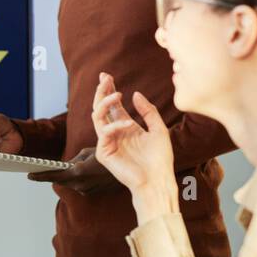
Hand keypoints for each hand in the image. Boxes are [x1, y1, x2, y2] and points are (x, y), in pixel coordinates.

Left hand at [26, 147, 116, 194]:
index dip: (40, 176)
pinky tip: (74, 173)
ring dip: (64, 177)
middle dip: (51, 175)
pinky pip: (79, 186)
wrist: (130, 168)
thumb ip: (73, 160)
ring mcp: (87, 191)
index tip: (29, 175)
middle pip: (60, 181)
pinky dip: (75, 179)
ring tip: (53, 170)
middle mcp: (80, 185)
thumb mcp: (87, 152)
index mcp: (77, 173)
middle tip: (37, 170)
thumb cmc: (109, 155)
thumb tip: (64, 166)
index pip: (54, 176)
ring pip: (69, 184)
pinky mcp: (92, 193)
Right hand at [89, 72, 176, 209]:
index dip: (109, 89)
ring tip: (117, 94)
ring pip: (97, 117)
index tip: (107, 75)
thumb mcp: (159, 129)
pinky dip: (115, 127)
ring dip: (105, 103)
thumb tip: (135, 94)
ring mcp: (107, 142)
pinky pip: (104, 134)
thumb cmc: (160, 159)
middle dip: (101, 91)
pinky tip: (127, 124)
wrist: (158, 180)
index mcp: (125, 127)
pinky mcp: (104, 153)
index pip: (113, 105)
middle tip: (105, 78)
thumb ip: (148, 111)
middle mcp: (114, 132)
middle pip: (101, 107)